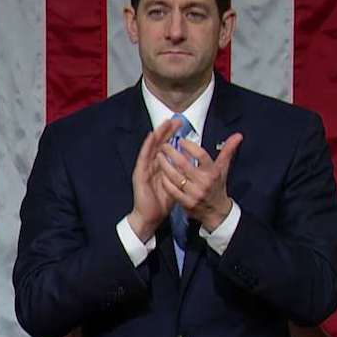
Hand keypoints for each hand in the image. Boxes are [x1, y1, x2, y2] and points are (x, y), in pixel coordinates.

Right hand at [126, 118, 182, 241]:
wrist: (151, 216)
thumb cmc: (163, 202)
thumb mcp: (179, 185)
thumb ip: (185, 173)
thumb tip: (196, 165)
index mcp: (161, 167)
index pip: (167, 147)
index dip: (173, 136)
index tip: (182, 125)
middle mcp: (152, 165)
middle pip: (159, 144)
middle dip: (167, 131)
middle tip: (175, 120)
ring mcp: (144, 168)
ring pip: (151, 147)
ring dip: (158, 134)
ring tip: (164, 123)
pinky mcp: (139, 173)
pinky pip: (143, 157)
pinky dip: (147, 145)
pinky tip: (152, 136)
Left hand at [155, 132, 242, 230]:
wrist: (217, 211)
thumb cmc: (218, 186)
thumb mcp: (223, 169)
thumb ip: (228, 151)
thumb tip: (238, 135)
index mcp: (213, 172)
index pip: (201, 155)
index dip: (190, 146)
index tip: (181, 141)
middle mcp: (203, 182)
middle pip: (184, 164)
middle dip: (171, 153)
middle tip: (163, 145)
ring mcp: (194, 193)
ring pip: (175, 177)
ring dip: (164, 165)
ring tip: (158, 156)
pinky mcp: (186, 203)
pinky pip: (171, 190)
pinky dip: (165, 180)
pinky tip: (160, 173)